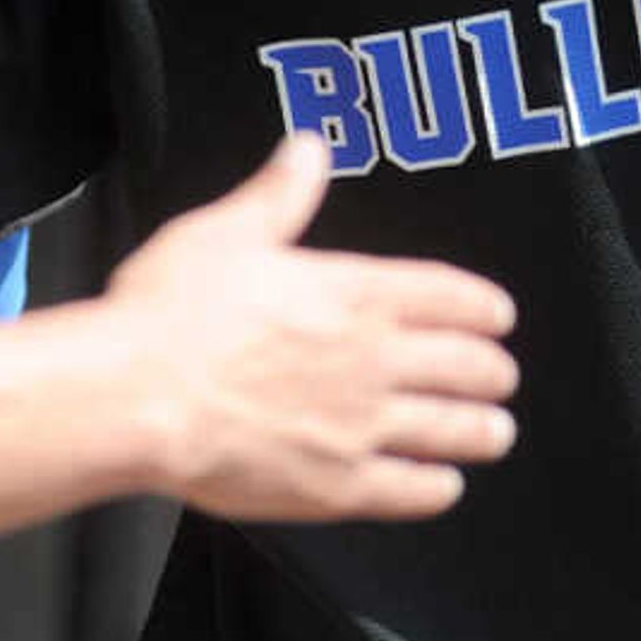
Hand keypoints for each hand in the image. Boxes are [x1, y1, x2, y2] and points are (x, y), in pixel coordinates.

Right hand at [108, 135, 521, 522]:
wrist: (138, 397)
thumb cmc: (171, 315)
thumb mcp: (227, 232)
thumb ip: (278, 196)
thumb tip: (306, 150)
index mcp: (354, 293)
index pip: (446, 296)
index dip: (481, 307)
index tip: (498, 316)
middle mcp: (373, 359)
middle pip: (462, 366)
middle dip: (491, 372)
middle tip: (502, 377)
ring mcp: (361, 427)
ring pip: (450, 430)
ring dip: (481, 431)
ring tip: (495, 432)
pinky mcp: (336, 486)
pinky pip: (407, 490)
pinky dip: (435, 488)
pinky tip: (444, 486)